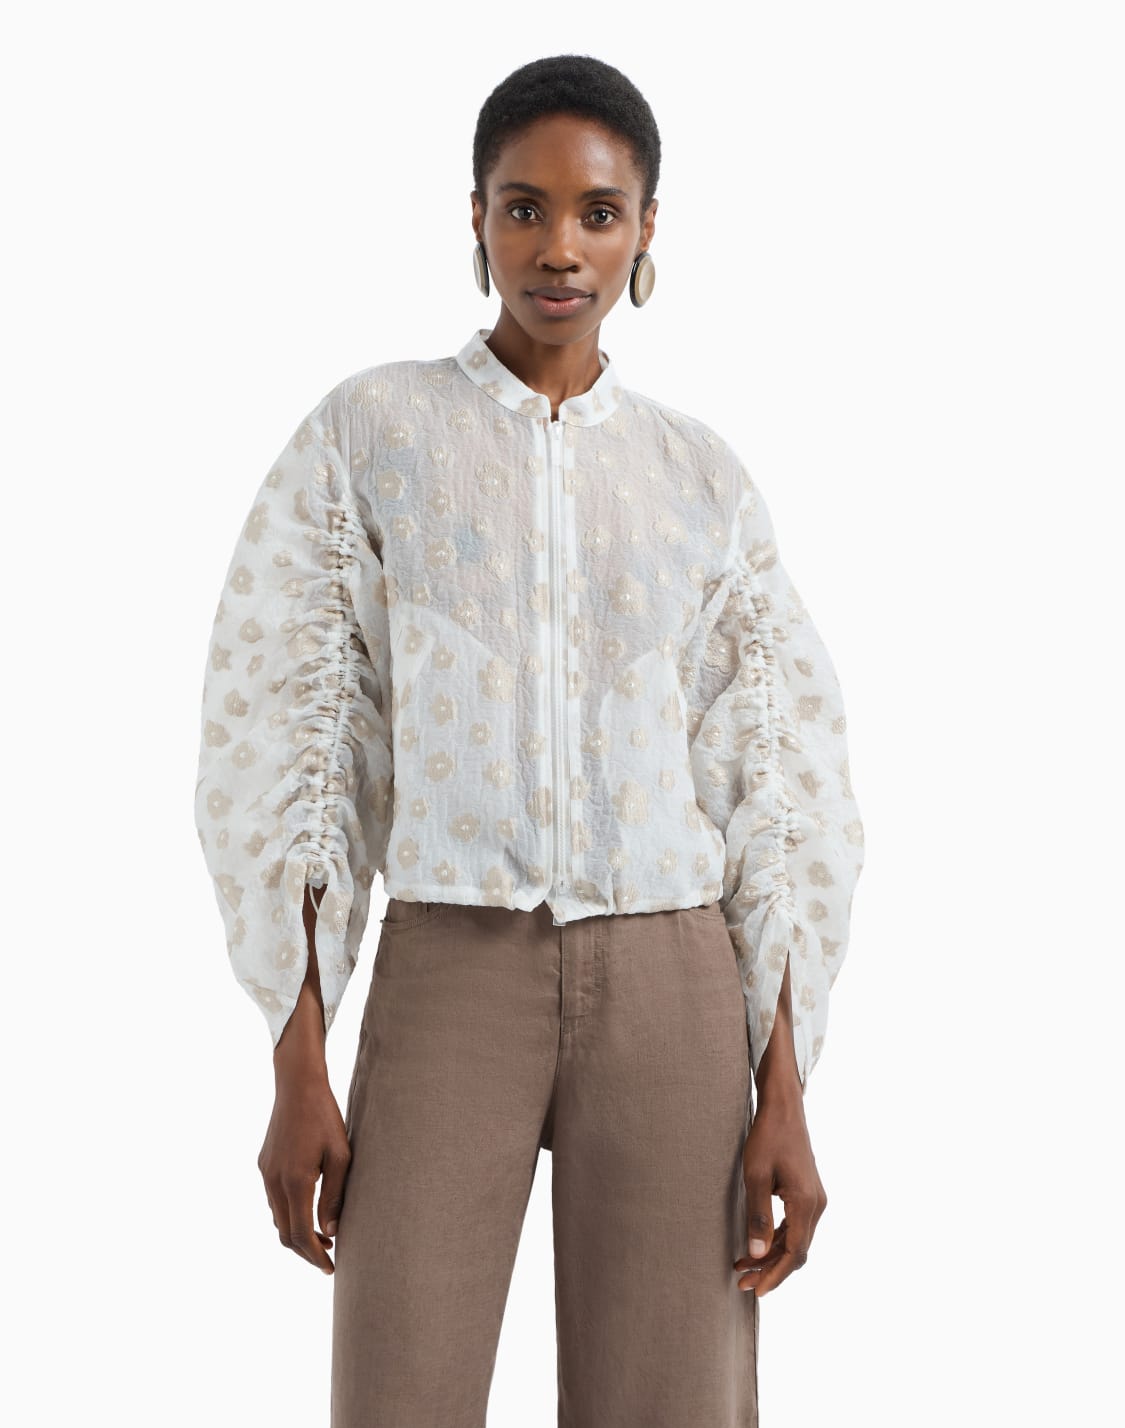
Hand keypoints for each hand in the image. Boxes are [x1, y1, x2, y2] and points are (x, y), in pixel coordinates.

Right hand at [258, 1068, 351, 1274]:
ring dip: (296, 1231)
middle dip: (306, 1250)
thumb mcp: (341, 1155)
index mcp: (296, 1181)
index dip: (315, 1255)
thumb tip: (330, 1230)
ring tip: (322, 1234)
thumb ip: (335, 1195)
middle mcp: (275, 1181)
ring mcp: (266, 1173)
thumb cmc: (325, 1117)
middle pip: (284, 1233)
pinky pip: (273, 1199)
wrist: (297, 1084)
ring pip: (276, 1217)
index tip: (331, 1267)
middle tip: (328, 1257)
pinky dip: (288, 1213)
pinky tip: (307, 1207)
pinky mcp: (264, 1164)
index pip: (300, 1234)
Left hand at [733, 1089, 825, 1298]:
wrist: (784, 1108)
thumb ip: (757, 1216)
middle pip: (797, 1251)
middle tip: (741, 1282)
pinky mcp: (809, 1193)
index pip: (794, 1253)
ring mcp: (815, 1199)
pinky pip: (795, 1226)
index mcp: (806, 1203)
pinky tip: (757, 1243)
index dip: (775, 1275)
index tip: (756, 1290)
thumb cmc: (767, 1137)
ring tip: (742, 1265)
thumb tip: (756, 1255)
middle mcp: (817, 1205)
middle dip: (770, 1269)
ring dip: (772, 1255)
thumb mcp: (755, 1175)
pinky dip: (777, 1238)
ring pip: (796, 1240)